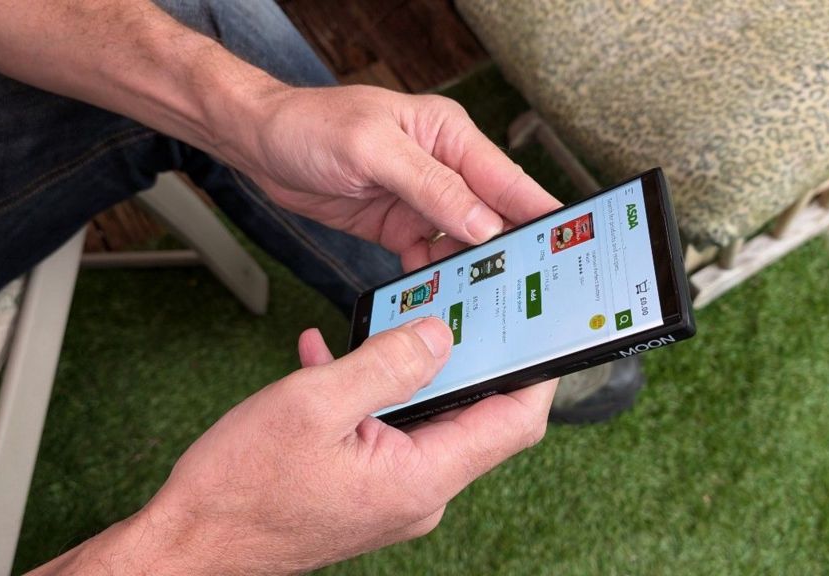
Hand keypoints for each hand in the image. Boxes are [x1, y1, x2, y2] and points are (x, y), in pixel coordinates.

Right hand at [49, 318, 555, 574]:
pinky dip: (371, 395)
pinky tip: (334, 360)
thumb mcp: (313, 404)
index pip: (513, 422)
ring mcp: (392, 495)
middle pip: (475, 417)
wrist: (188, 546)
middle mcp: (419, 493)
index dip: (535, 373)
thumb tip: (441, 334)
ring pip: (427, 419)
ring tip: (391, 327)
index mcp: (420, 477)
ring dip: (410, 372)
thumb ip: (386, 364)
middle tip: (462, 306)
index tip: (545, 330)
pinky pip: (386, 432)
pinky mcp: (366, 490)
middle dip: (469, 359)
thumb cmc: (240, 487)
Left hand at [240, 85, 561, 270]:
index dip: (538, 211)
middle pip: (490, 214)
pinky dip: (433, 277)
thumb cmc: (312, 126)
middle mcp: (442, 167)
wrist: (258, 143)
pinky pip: (428, 257)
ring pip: (462, 242)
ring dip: (471, 268)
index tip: (569, 239)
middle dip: (510, 248)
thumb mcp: (374, 149)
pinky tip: (439, 295)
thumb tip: (483, 224)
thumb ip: (431, 187)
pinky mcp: (397, 226)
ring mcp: (420, 200)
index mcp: (448, 135)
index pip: (505, 178)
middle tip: (533, 284)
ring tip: (487, 299)